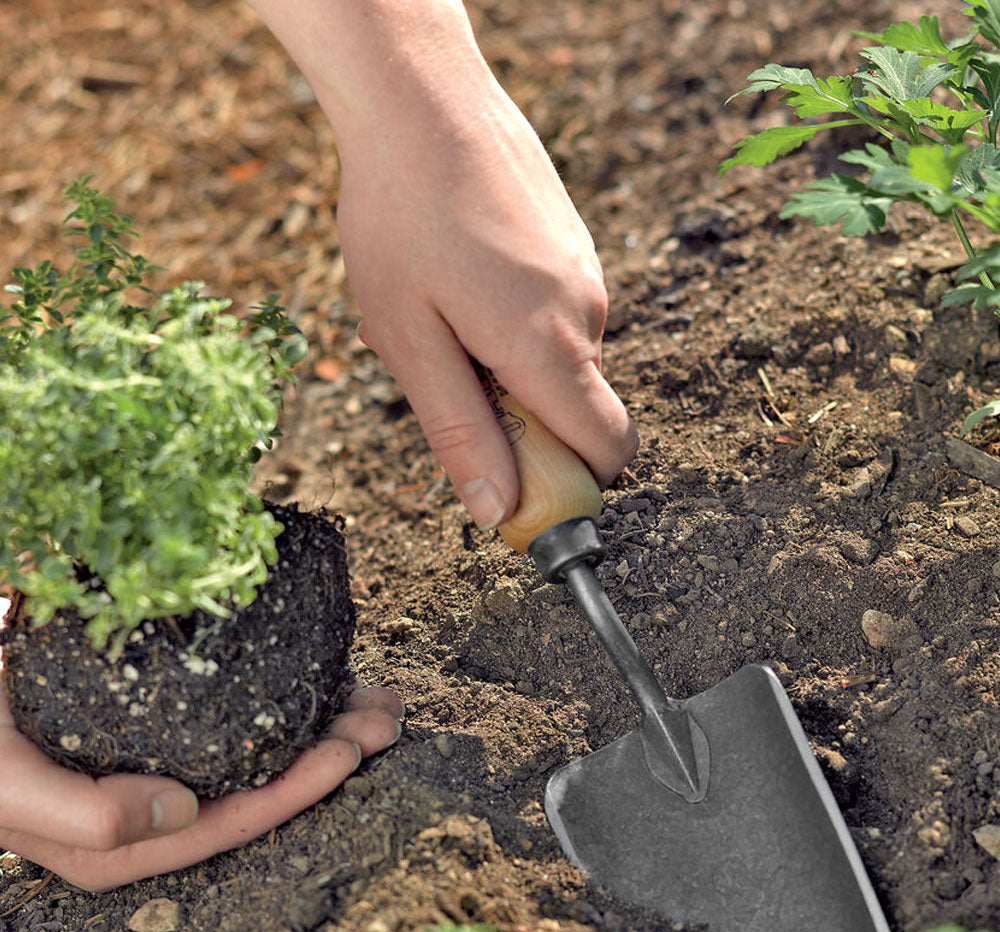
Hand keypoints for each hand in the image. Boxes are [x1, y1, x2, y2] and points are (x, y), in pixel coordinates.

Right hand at [0, 632, 402, 891]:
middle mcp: (149, 811)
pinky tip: (319, 672)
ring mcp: (155, 763)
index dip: (295, 791)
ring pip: (256, 747)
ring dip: (319, 717)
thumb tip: (181, 812)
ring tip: (375, 691)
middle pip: (258, 786)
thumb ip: (85, 814)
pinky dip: (281, 690)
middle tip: (388, 715)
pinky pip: (233, 713)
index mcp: (121, 845)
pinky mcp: (154, 722)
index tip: (349, 751)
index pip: (229, 823)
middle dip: (331, 751)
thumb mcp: (7, 787)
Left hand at [246, 0, 637, 529]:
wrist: (422, 98)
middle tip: (449, 373)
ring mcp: (587, 274)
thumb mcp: (411, 341)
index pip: (608, 450)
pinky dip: (511, 325)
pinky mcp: (575, 248)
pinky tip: (458, 279)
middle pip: (579, 413)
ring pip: (560, 364)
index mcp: (549, 346)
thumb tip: (496, 511)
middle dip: (522, 421)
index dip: (572, 484)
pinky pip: (553, 317)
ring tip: (442, 314)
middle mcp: (587, 313)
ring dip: (506, 367)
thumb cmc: (401, 219)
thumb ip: (459, 433)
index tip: (518, 485)